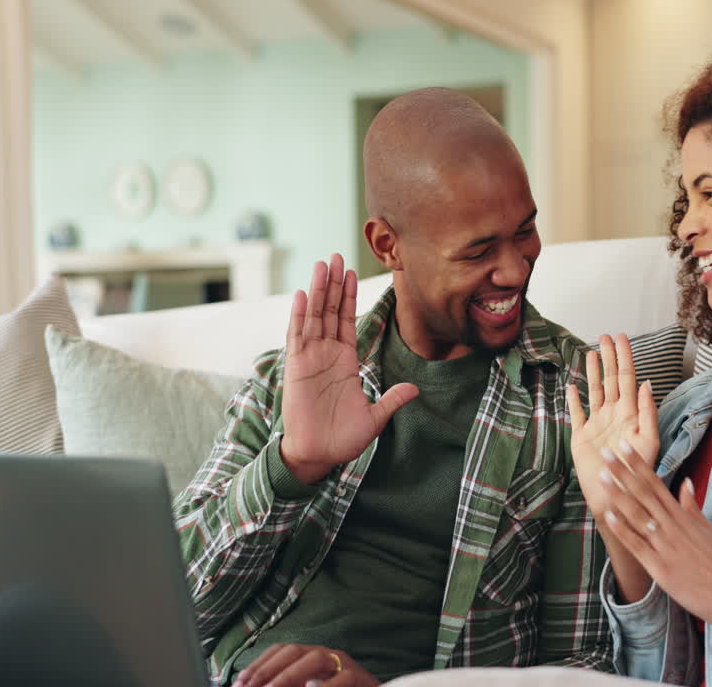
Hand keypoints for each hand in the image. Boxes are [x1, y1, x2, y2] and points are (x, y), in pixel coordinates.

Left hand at [233, 644, 378, 686]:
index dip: (258, 665)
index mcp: (311, 656)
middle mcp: (327, 655)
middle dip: (267, 669)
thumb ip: (287, 686)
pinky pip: (342, 679)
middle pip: (294, 650)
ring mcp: (345, 664)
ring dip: (289, 676)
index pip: (280, 651)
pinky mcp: (361, 678)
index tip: (238, 684)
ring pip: (316, 658)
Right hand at [280, 254, 417, 483]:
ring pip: (314, 316)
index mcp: (346, 361)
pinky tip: (303, 295)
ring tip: (322, 264)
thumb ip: (392, 399)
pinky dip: (300, 316)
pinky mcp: (297, 368)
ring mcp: (310, 359)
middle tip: (337, 255)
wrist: (319, 457)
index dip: (348, 296)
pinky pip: (298, 337)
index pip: (347, 320)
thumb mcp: (375, 418)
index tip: (351, 271)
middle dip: (334, 283)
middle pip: (330, 311)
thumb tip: (414, 388)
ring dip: (318, 290)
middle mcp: (327, 355)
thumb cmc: (343, 439)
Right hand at [567, 333, 659, 520]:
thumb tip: (647, 383)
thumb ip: (648, 412)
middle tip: (605, 336)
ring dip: (592, 372)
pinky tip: (571, 387)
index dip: (625, 357)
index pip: (628, 378)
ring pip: (595, 391)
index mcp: (630, 413)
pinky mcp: (582, 436)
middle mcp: (614, 414)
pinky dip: (574, 399)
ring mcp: (597, 424)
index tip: (621, 337)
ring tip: (590, 353)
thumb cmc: (635, 472)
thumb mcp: (648, 441)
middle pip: (611, 379)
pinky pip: (577, 412)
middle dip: (609, 357)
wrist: (614, 495)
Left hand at [598, 439, 711, 628]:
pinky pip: (637, 545)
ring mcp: (664, 545)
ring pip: (637, 514)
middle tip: (605, 452)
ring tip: (602, 477)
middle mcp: (671, 525)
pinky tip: (608, 516)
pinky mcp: (659, 566)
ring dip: (618, 494)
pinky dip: (623, 530)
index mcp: (681, 515)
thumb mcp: (708, 529)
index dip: (638, 464)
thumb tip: (686, 482)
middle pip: (643, 492)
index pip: (656, 483)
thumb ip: (692, 506)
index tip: (624, 447)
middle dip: (623, 471)